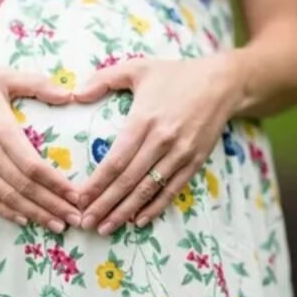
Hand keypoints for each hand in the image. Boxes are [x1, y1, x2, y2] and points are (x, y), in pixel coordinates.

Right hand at [0, 67, 81, 231]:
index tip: (77, 196)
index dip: (57, 185)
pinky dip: (7, 212)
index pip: (33, 165)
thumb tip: (69, 95)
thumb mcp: (1, 76)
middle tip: (76, 219)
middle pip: (24, 187)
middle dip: (52, 205)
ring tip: (57, 225)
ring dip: (34, 214)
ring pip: (7, 198)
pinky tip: (25, 220)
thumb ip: (37, 84)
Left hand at [73, 54, 244, 235]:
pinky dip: (154, 208)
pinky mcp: (195, 162)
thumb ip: (103, 79)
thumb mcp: (137, 68)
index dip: (96, 183)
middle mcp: (162, 141)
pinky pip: (171, 190)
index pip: (115, 160)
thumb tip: (74, 95)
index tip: (79, 199)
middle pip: (128, 181)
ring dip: (125, 212)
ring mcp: (180, 154)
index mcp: (144, 120)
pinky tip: (138, 221)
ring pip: (147, 190)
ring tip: (105, 228)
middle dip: (104, 204)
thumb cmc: (175, 75)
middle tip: (85, 222)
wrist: (222, 82)